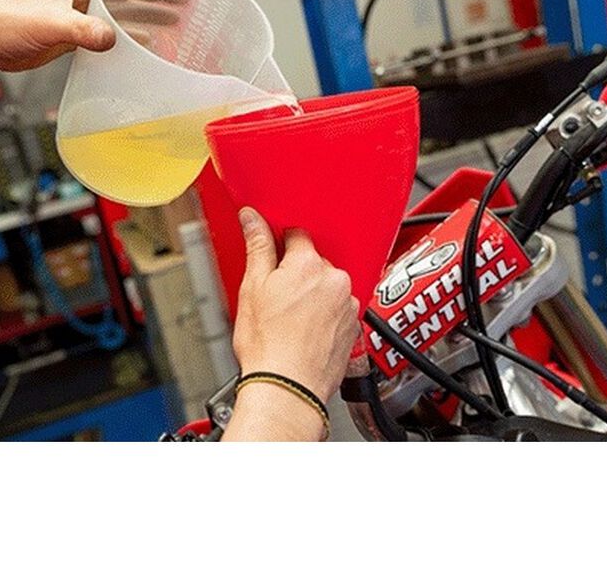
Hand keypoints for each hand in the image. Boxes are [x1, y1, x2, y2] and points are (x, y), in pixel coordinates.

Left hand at [0, 0, 189, 72]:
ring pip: (120, 12)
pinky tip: (145, 44)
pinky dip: (129, 36)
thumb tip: (112, 39)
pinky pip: (109, 32)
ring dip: (147, 16)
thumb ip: (82, 31)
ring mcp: (77, 14)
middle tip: (184, 2)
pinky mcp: (72, 34)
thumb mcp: (50, 24)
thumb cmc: (9, 24)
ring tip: (174, 22)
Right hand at [232, 207, 360, 403]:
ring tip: (291, 319)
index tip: (272, 258)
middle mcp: (336, 280)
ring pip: (328, 287)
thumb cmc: (268, 346)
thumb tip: (253, 218)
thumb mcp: (252, 288)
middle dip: (297, 274)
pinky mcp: (354, 328)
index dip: (280, 245)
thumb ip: (257, 246)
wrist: (287, 389)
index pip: (297, 234)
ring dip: (314, 295)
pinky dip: (325, 316)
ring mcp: (348, 305)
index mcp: (309, 264)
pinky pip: (338, 310)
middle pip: (315, 262)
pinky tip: (306, 331)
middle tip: (277, 297)